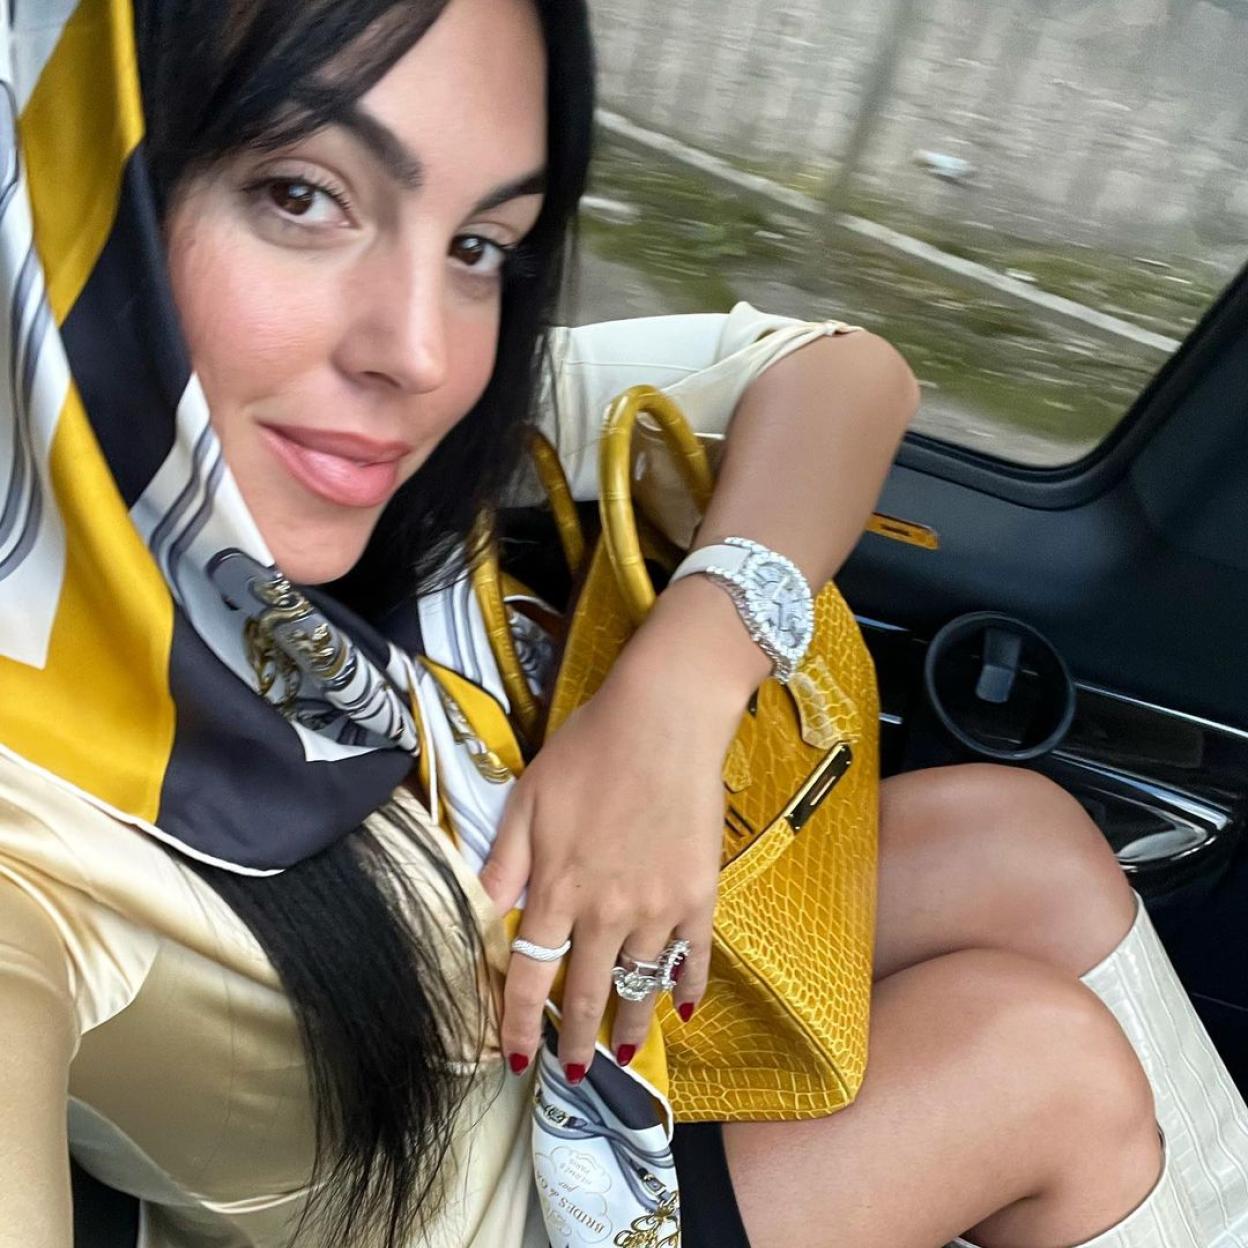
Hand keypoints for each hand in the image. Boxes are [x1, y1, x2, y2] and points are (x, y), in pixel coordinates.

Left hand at [480, 580, 760, 1081]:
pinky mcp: (699, 894)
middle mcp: (605, 911)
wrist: (664, 719)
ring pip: (639, 984)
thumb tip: (480, 912)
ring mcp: (657, 907)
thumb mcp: (529, 798)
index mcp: (556, 888)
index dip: (520, 1021)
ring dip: (629, 1024)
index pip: (531, 973)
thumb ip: (504, 861)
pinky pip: (693, 956)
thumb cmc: (589, 750)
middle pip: (585, 991)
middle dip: (574, 1040)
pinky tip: (682, 1009)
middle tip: (570, 1072)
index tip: (517, 1058)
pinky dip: (687, 987)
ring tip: (625, 1055)